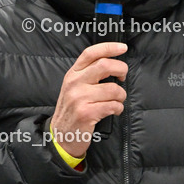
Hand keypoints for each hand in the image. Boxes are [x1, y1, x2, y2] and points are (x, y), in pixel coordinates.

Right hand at [49, 42, 127, 157]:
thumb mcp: (74, 87)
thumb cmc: (72, 110)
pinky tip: (114, 111)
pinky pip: (113, 106)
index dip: (109, 47)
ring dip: (121, 96)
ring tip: (117, 101)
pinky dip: (118, 108)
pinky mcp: (87, 113)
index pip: (91, 53)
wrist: (60, 136)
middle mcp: (74, 83)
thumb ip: (88, 74)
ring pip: (114, 89)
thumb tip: (112, 63)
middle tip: (123, 77)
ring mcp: (79, 98)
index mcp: (73, 74)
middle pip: (105, 65)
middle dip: (121, 69)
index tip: (123, 48)